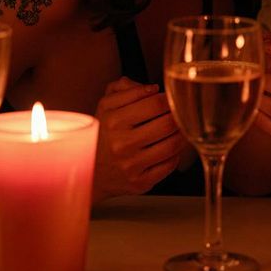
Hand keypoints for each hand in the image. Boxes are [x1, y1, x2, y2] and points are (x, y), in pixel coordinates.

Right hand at [93, 76, 185, 201]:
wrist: (89, 170)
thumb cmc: (104, 132)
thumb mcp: (107, 105)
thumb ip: (126, 88)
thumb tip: (153, 89)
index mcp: (113, 120)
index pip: (155, 103)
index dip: (168, 99)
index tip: (169, 99)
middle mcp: (121, 144)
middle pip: (167, 123)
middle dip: (177, 116)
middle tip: (176, 113)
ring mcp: (131, 165)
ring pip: (172, 144)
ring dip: (180, 133)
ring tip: (176, 128)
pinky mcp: (140, 182)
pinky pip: (170, 164)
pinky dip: (176, 153)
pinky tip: (169, 147)